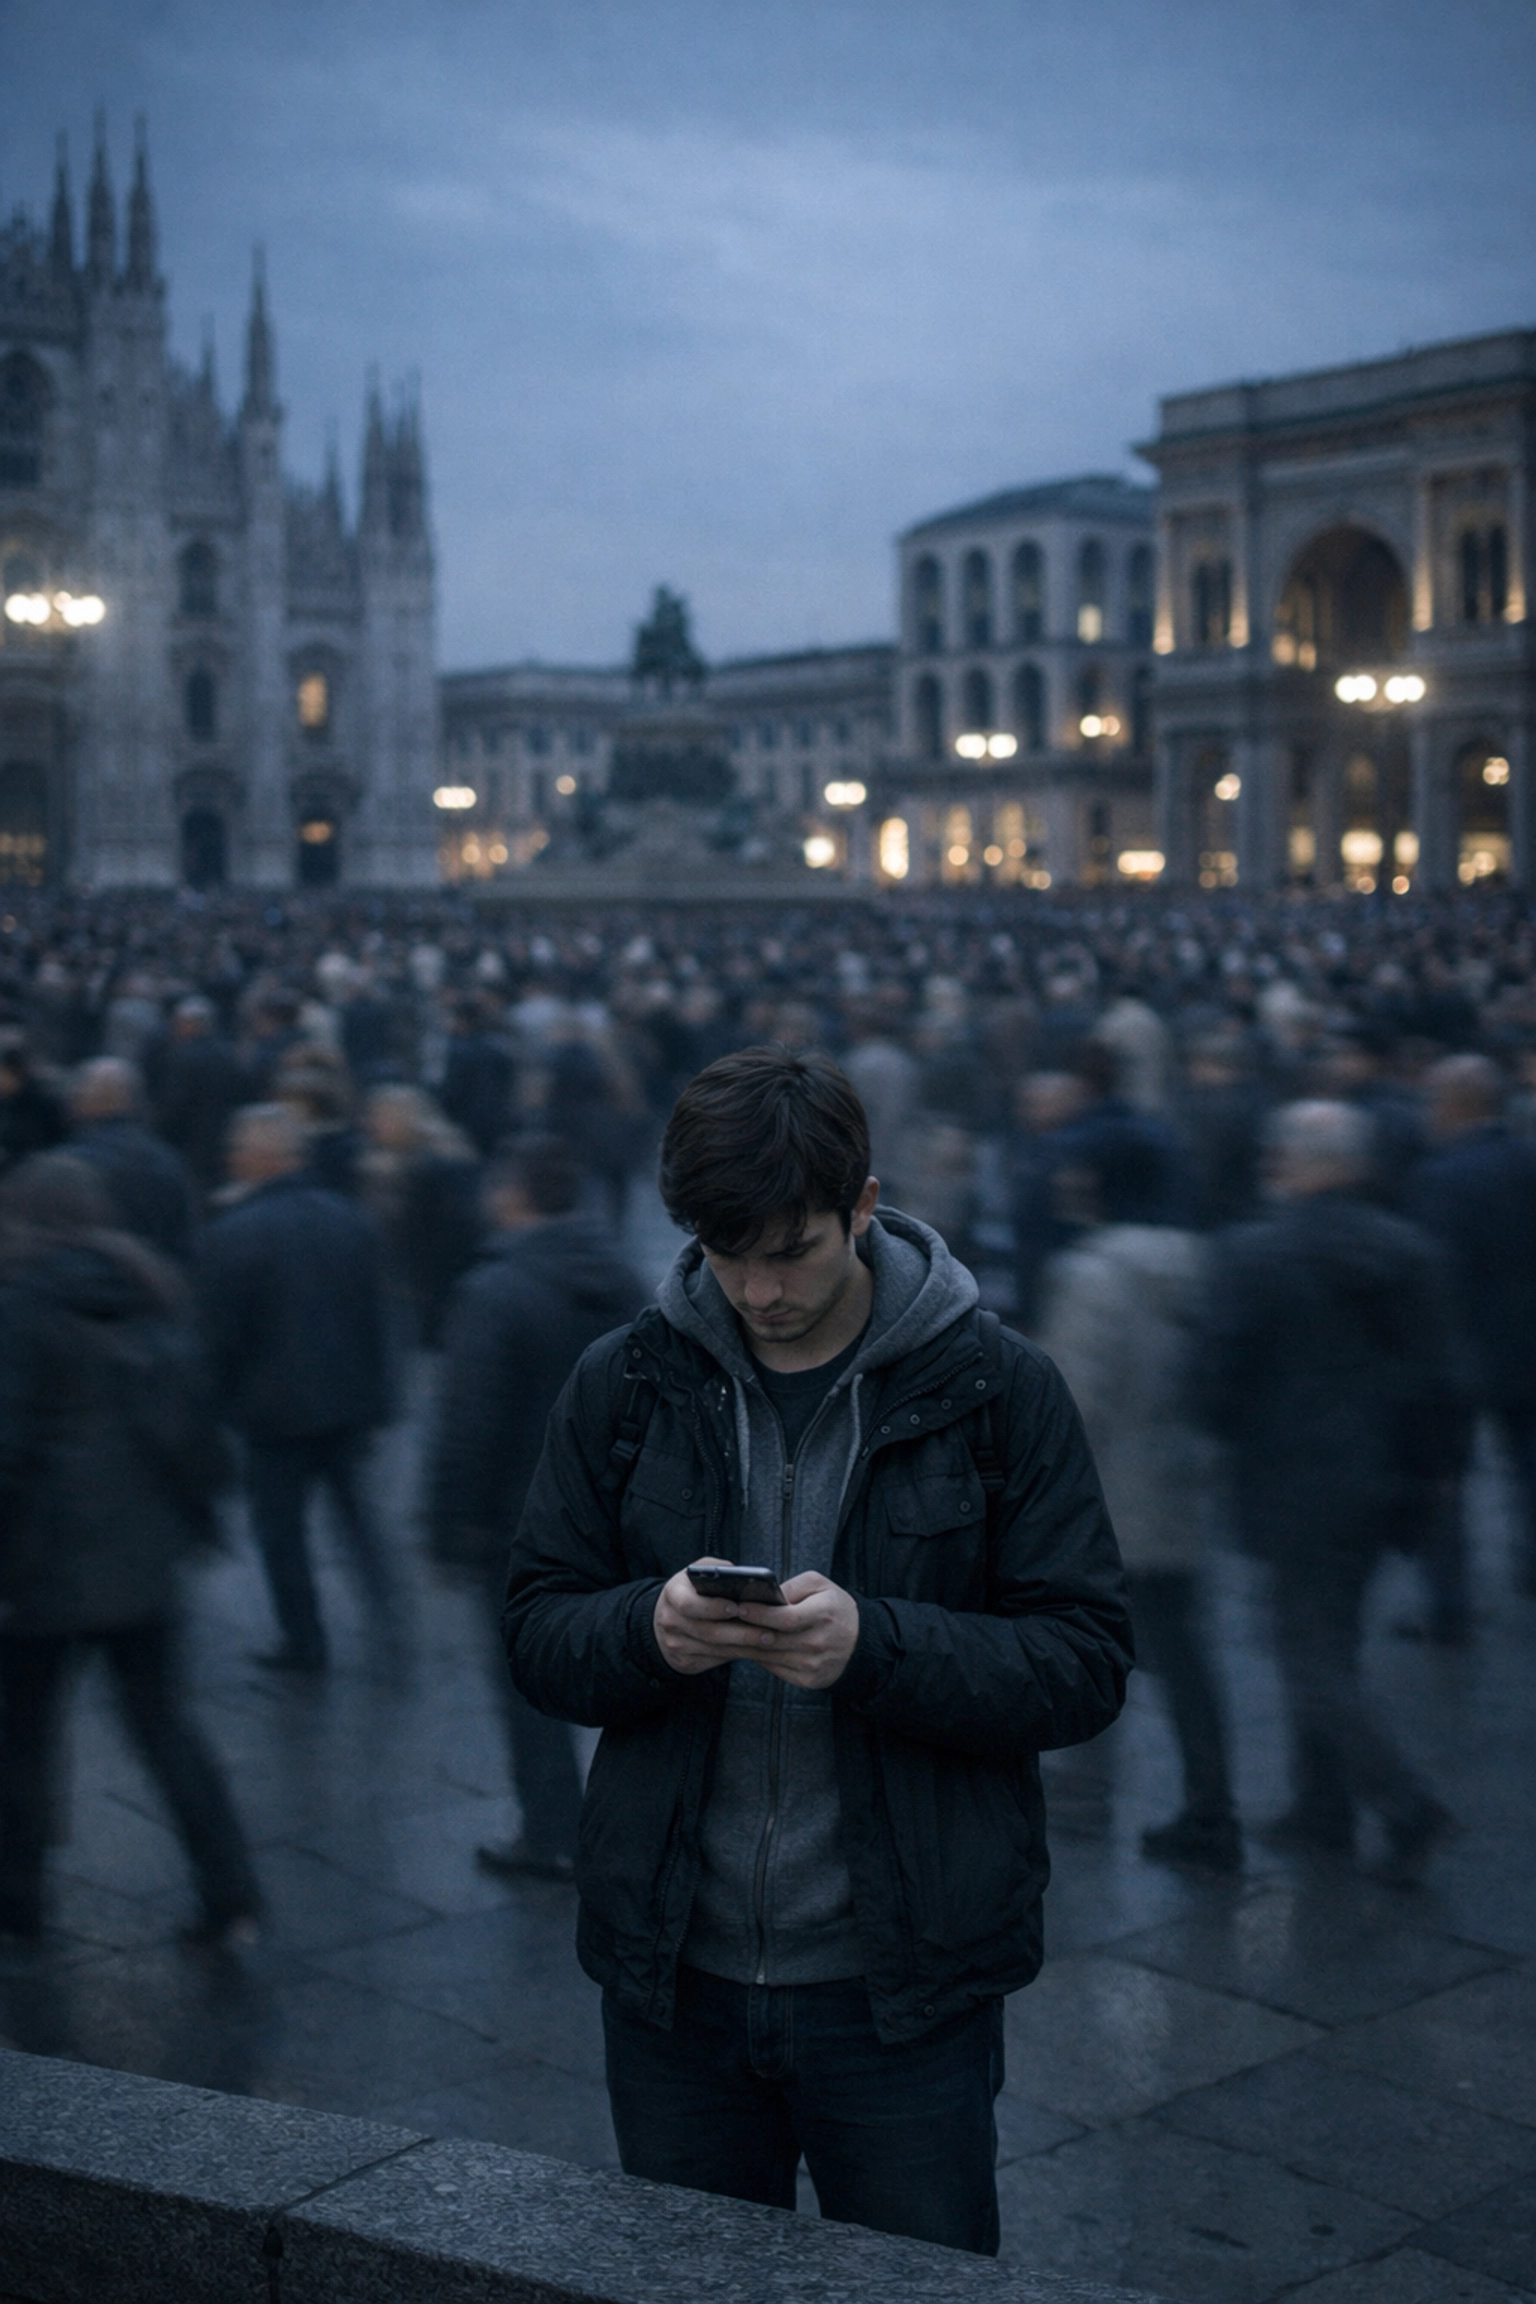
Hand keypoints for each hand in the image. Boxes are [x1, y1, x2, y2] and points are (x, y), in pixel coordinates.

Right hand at [653, 1558, 791, 1676]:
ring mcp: (675, 1645)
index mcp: (672, 1595)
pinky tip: (755, 1650)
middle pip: (707, 1631)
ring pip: (714, 1649)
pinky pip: (714, 1661)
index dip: (713, 1607)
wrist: (666, 1620)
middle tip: (768, 1632)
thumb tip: (744, 1576)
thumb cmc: (692, 1591)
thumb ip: (717, 1571)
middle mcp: (669, 1621)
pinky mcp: (684, 1662)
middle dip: (741, 1633)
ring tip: (768, 1640)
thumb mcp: (697, 1575)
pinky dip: (736, 1655)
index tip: (737, 1607)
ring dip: (743, 1646)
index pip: (689, 1604)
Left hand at [737, 1571, 860, 1689]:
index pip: (786, 1618)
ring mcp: (813, 1665)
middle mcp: (819, 1643)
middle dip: (746, 1630)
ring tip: (728, 1633)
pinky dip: (758, 1658)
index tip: (739, 1606)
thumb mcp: (821, 1586)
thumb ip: (793, 1587)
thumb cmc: (835, 1608)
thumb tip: (764, 1596)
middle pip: (774, 1640)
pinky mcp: (809, 1680)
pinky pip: (775, 1669)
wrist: (860, 1644)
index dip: (760, 1614)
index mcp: (824, 1615)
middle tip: (724, 1620)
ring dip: (746, 1646)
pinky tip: (745, 1647)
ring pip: (770, 1656)